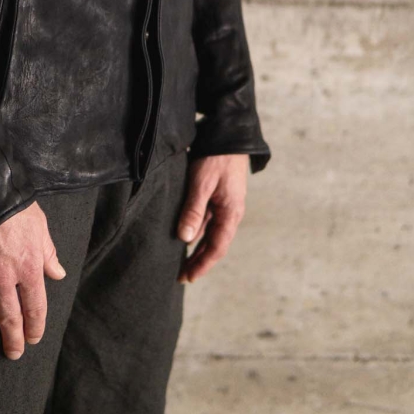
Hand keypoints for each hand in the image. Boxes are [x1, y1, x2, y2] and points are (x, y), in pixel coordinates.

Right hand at [0, 201, 66, 360]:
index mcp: (27, 267)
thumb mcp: (39, 226)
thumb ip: (48, 253)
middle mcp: (2, 278)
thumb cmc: (12, 204)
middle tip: (13, 354)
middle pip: (8, 319)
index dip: (35, 326)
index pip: (34, 307)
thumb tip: (57, 272)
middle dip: (12, 340)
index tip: (33, 338)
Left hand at [176, 154, 247, 282]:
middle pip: (214, 244)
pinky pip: (208, 221)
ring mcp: (225, 205)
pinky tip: (187, 236)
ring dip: (197, 248)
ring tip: (182, 261)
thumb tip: (186, 239)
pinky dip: (198, 232)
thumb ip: (194, 211)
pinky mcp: (219, 197)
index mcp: (231, 213)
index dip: (202, 264)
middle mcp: (231, 213)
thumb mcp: (201, 184)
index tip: (188, 277)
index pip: (216, 248)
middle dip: (199, 261)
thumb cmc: (216, 158)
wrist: (229, 135)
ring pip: (210, 233)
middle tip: (182, 276)